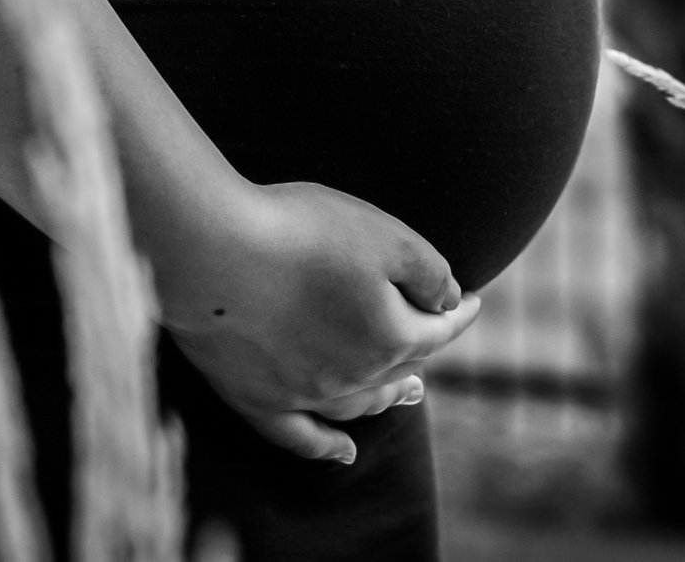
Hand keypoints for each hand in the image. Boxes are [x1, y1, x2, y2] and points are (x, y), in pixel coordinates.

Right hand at [160, 180, 481, 463]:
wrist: (212, 250)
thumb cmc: (299, 230)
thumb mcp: (383, 233)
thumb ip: (428, 270)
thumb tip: (450, 300)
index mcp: (389, 336)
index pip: (439, 330)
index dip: (460, 313)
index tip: (472, 299)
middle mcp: (353, 376)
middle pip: (399, 368)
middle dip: (423, 352)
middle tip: (435, 338)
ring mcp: (303, 393)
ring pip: (359, 405)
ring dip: (387, 398)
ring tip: (406, 393)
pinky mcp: (255, 398)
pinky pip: (300, 436)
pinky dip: (325, 447)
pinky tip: (342, 453)